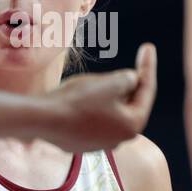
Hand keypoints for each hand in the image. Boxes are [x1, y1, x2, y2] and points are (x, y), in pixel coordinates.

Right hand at [41, 43, 157, 152]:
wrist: (43, 120)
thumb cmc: (78, 100)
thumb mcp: (110, 83)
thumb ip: (128, 78)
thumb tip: (131, 80)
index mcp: (132, 126)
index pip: (146, 91)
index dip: (148, 66)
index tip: (148, 46)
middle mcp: (119, 140)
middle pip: (129, 103)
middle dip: (127, 84)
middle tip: (124, 64)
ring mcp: (99, 144)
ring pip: (109, 112)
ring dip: (107, 96)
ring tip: (94, 82)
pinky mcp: (81, 143)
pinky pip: (92, 120)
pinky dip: (90, 107)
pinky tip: (78, 96)